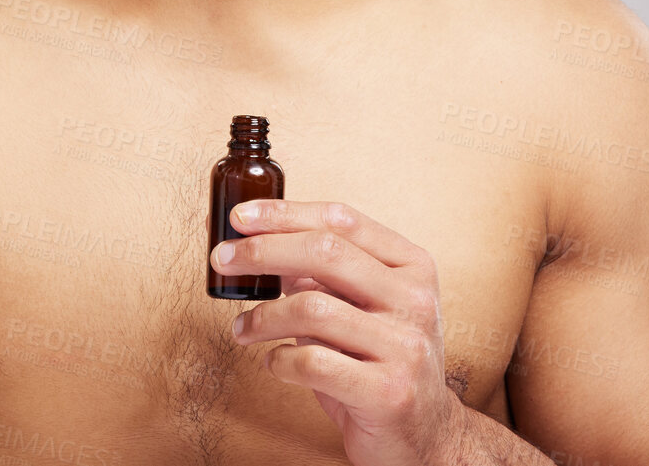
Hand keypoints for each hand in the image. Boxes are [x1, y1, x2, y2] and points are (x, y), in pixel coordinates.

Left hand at [210, 199, 468, 465]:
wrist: (426, 434)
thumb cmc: (380, 362)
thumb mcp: (361, 307)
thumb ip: (322, 274)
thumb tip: (257, 241)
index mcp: (412, 266)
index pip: (342, 221)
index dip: (285, 214)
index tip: (240, 217)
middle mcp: (415, 299)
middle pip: (325, 253)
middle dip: (262, 251)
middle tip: (222, 259)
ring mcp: (406, 346)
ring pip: (312, 308)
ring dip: (262, 316)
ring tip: (243, 328)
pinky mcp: (389, 392)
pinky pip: (313, 362)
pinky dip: (279, 360)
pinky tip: (273, 363)